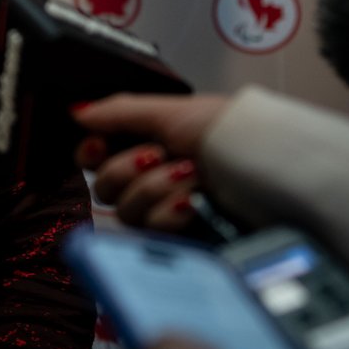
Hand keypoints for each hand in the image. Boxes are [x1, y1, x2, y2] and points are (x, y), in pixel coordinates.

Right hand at [72, 94, 229, 231]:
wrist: (271, 170)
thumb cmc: (228, 133)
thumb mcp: (172, 111)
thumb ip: (120, 112)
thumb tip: (77, 113)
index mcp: (148, 140)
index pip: (95, 157)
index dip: (91, 153)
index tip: (98, 147)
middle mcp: (152, 175)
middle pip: (104, 186)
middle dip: (128, 168)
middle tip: (159, 155)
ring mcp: (166, 209)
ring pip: (126, 210)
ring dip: (155, 188)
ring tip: (191, 176)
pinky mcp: (181, 238)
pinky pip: (152, 232)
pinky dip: (171, 213)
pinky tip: (194, 202)